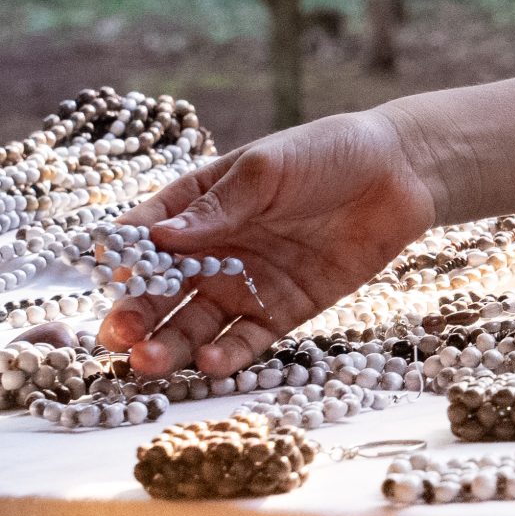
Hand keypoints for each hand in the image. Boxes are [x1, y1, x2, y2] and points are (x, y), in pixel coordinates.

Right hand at [95, 108, 437, 378]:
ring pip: (193, 326)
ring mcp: (244, 284)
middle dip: (135, 314)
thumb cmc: (330, 153)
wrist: (402, 174)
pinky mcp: (281, 310)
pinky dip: (226, 355)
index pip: (147, 236)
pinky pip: (245, 340)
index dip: (125, 257)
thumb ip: (221, 205)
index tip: (111, 275)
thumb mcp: (270, 167)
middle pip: (160, 292)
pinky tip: (211, 363)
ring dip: (169, 346)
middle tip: (118, 335)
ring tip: (150, 360)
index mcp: (199, 205)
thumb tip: (160, 237)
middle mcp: (212, 251)